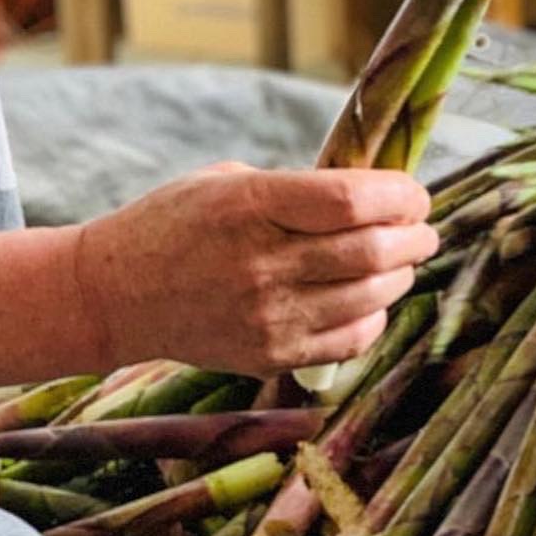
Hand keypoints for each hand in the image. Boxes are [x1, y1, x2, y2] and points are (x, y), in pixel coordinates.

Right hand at [73, 164, 437, 376]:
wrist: (112, 295)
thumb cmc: (174, 222)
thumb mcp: (228, 180)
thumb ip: (297, 189)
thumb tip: (372, 192)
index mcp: (252, 204)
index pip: (351, 200)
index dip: (399, 194)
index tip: (414, 193)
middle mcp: (262, 263)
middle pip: (371, 250)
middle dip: (414, 236)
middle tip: (423, 229)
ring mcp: (266, 316)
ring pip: (369, 297)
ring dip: (400, 276)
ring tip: (402, 261)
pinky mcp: (267, 356)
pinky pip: (348, 342)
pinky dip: (373, 318)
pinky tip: (371, 301)